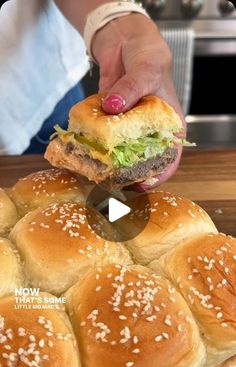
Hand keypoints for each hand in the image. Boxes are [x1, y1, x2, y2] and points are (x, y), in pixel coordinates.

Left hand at [92, 13, 184, 188]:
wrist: (126, 42)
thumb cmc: (148, 57)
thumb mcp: (146, 70)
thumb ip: (130, 89)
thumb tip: (112, 106)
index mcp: (170, 128)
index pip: (169, 161)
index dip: (156, 177)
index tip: (140, 184)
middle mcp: (149, 134)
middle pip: (141, 164)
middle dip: (126, 175)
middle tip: (110, 180)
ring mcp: (128, 131)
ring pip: (119, 155)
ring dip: (106, 163)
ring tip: (94, 170)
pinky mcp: (109, 124)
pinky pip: (101, 138)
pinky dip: (93, 144)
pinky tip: (82, 150)